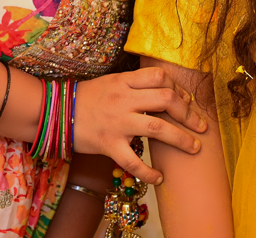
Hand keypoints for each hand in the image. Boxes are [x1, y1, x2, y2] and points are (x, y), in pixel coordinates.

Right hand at [74, 66, 209, 183]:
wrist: (54, 112)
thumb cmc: (86, 97)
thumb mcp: (112, 82)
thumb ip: (136, 85)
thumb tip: (166, 92)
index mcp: (125, 81)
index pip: (160, 77)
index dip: (178, 88)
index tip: (187, 100)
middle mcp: (124, 99)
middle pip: (167, 99)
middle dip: (189, 113)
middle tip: (201, 125)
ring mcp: (117, 122)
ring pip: (158, 128)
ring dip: (181, 138)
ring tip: (194, 147)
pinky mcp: (108, 144)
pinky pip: (133, 161)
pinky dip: (148, 172)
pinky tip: (159, 178)